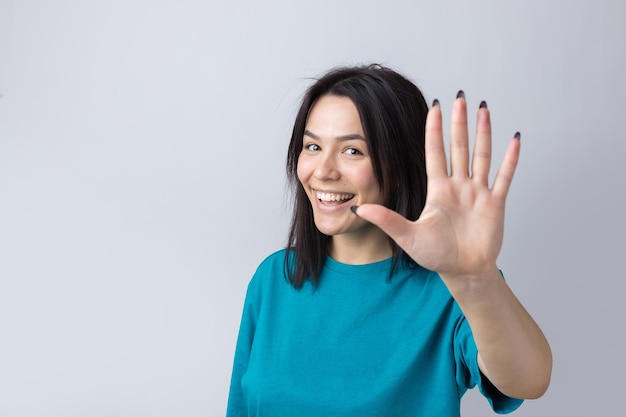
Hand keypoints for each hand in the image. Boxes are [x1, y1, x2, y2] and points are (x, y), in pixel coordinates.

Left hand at [355, 92, 520, 280]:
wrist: (463, 272)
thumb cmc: (436, 255)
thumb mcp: (407, 236)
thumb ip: (386, 220)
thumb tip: (359, 208)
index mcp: (438, 190)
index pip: (435, 153)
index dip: (434, 130)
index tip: (434, 107)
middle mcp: (458, 187)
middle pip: (459, 147)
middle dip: (459, 123)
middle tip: (460, 97)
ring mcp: (478, 193)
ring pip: (481, 156)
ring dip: (484, 133)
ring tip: (483, 109)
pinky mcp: (495, 204)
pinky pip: (504, 177)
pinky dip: (510, 159)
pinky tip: (514, 139)